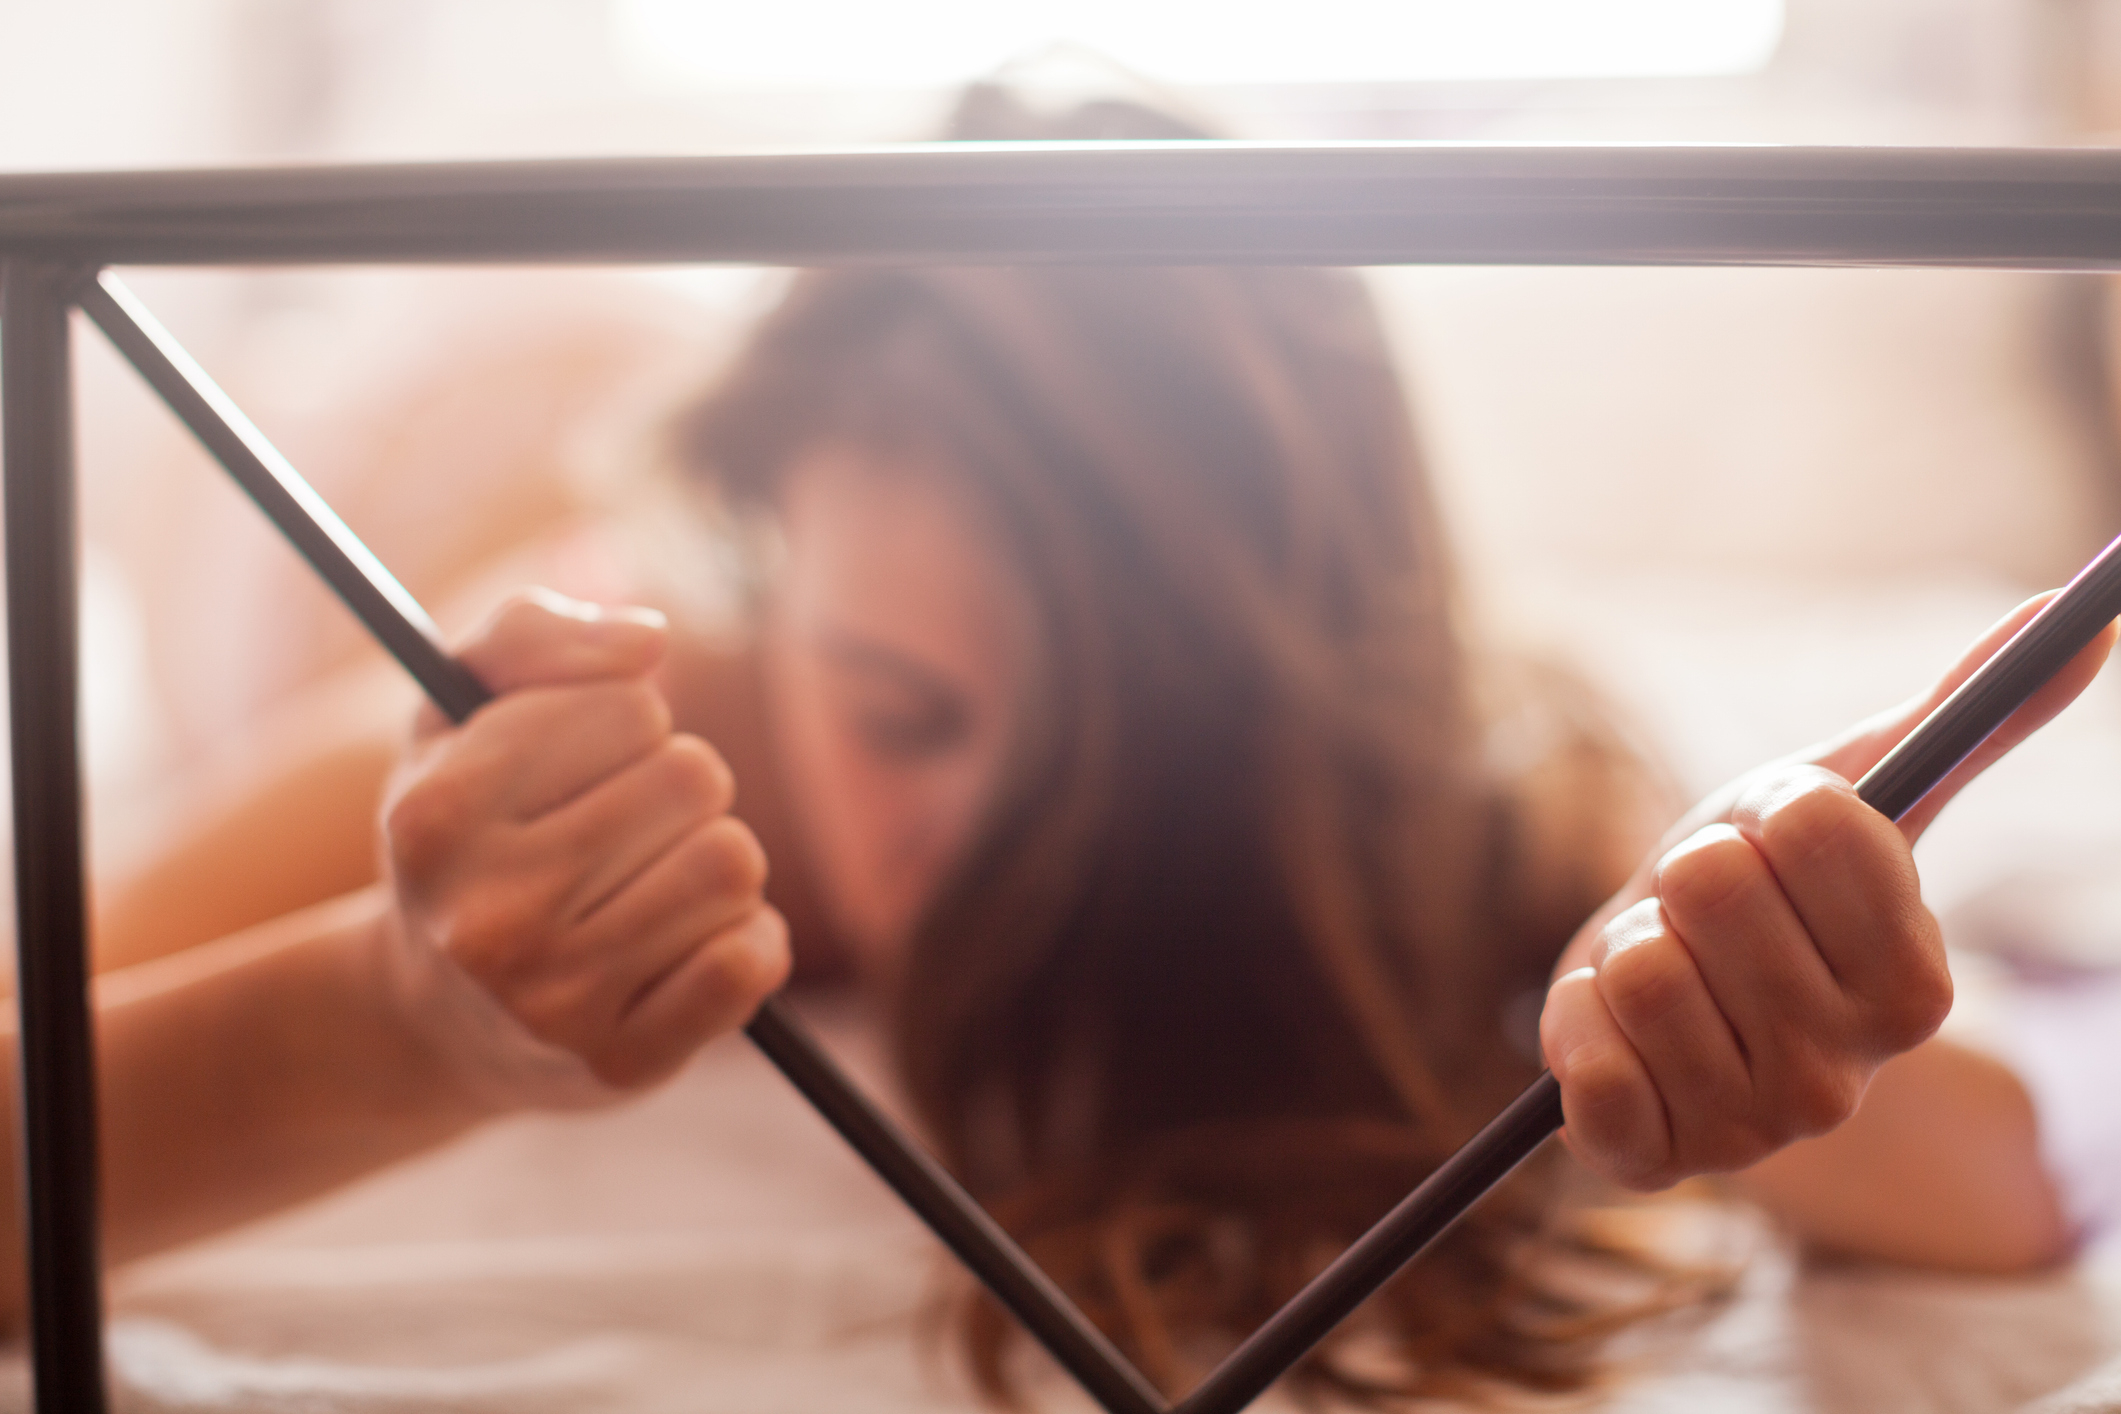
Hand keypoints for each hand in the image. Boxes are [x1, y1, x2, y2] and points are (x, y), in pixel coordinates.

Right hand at [380, 589, 788, 1107]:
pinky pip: (750, 962)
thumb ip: (531, 636)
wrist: (437, 1022)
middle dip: (677, 791)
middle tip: (621, 834)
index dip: (624, 722)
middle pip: (696, 777)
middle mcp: (486, 914)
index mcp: (439, 816)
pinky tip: (692, 948)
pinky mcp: (619, 1065)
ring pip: (734, 863)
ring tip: (653, 888)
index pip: (630, 705)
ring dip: (714, 865)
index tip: (577, 766)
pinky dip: (748, 941)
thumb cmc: (469, 838)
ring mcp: (551, 1001)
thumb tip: (646, 641)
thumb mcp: (454, 716)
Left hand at [1541, 593, 2116, 1190]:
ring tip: (1661, 964)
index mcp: (1914, 991)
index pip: (1823, 834)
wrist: (1650, 971)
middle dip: (1686, 871)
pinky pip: (1587, 1064)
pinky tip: (1610, 1023)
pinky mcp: (1649, 1161)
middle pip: (1717, 891)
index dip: (1775, 811)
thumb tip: (2088, 619)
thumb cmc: (1755, 878)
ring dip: (1629, 941)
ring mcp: (1747, 1133)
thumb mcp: (1851, 787)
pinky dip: (1576, 1017)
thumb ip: (1971, 717)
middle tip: (1701, 906)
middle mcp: (1844, 1079)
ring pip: (1643, 970)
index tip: (1774, 832)